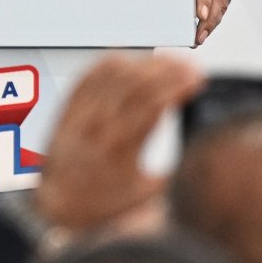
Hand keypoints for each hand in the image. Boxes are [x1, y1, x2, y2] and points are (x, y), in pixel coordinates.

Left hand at [36, 52, 206, 234]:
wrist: (58, 203)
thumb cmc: (105, 202)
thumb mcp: (145, 194)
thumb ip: (174, 173)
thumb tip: (203, 149)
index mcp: (119, 151)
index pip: (153, 106)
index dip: (178, 87)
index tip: (198, 80)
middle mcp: (97, 127)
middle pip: (137, 84)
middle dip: (169, 70)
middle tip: (191, 67)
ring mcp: (80, 114)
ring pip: (114, 74)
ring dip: (145, 62)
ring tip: (169, 61)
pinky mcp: (68, 106)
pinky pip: (90, 74)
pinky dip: (113, 62)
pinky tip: (133, 59)